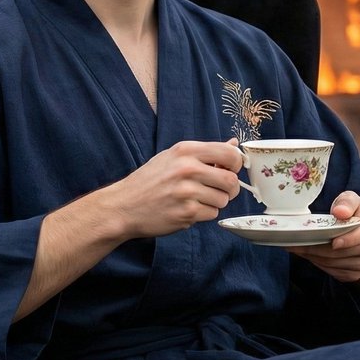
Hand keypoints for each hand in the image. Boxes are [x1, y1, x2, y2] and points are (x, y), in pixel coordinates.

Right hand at [98, 138, 242, 239]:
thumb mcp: (174, 156)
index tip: (230, 169)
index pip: (229, 154)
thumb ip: (205, 152)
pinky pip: (212, 214)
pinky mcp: (186, 213)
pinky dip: (204, 214)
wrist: (124, 205)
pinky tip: (189, 209)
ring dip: (215, 202)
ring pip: (223, 199)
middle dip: (230, 188)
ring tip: (198, 199)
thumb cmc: (150, 180)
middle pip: (231, 180)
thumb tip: (233, 144)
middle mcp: (187, 169)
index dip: (236, 164)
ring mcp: (186, 192)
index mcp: (185, 150)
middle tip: (219, 189)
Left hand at [286, 192, 359, 294]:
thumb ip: (346, 202)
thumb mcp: (351, 200)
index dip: (349, 239)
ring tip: (298, 247)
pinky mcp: (356, 274)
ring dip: (315, 256)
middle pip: (345, 252)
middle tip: (297, 242)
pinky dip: (319, 264)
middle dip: (319, 247)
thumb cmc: (354, 213)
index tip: (333, 242)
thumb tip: (340, 212)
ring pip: (336, 263)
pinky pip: (335, 272)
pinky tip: (309, 254)